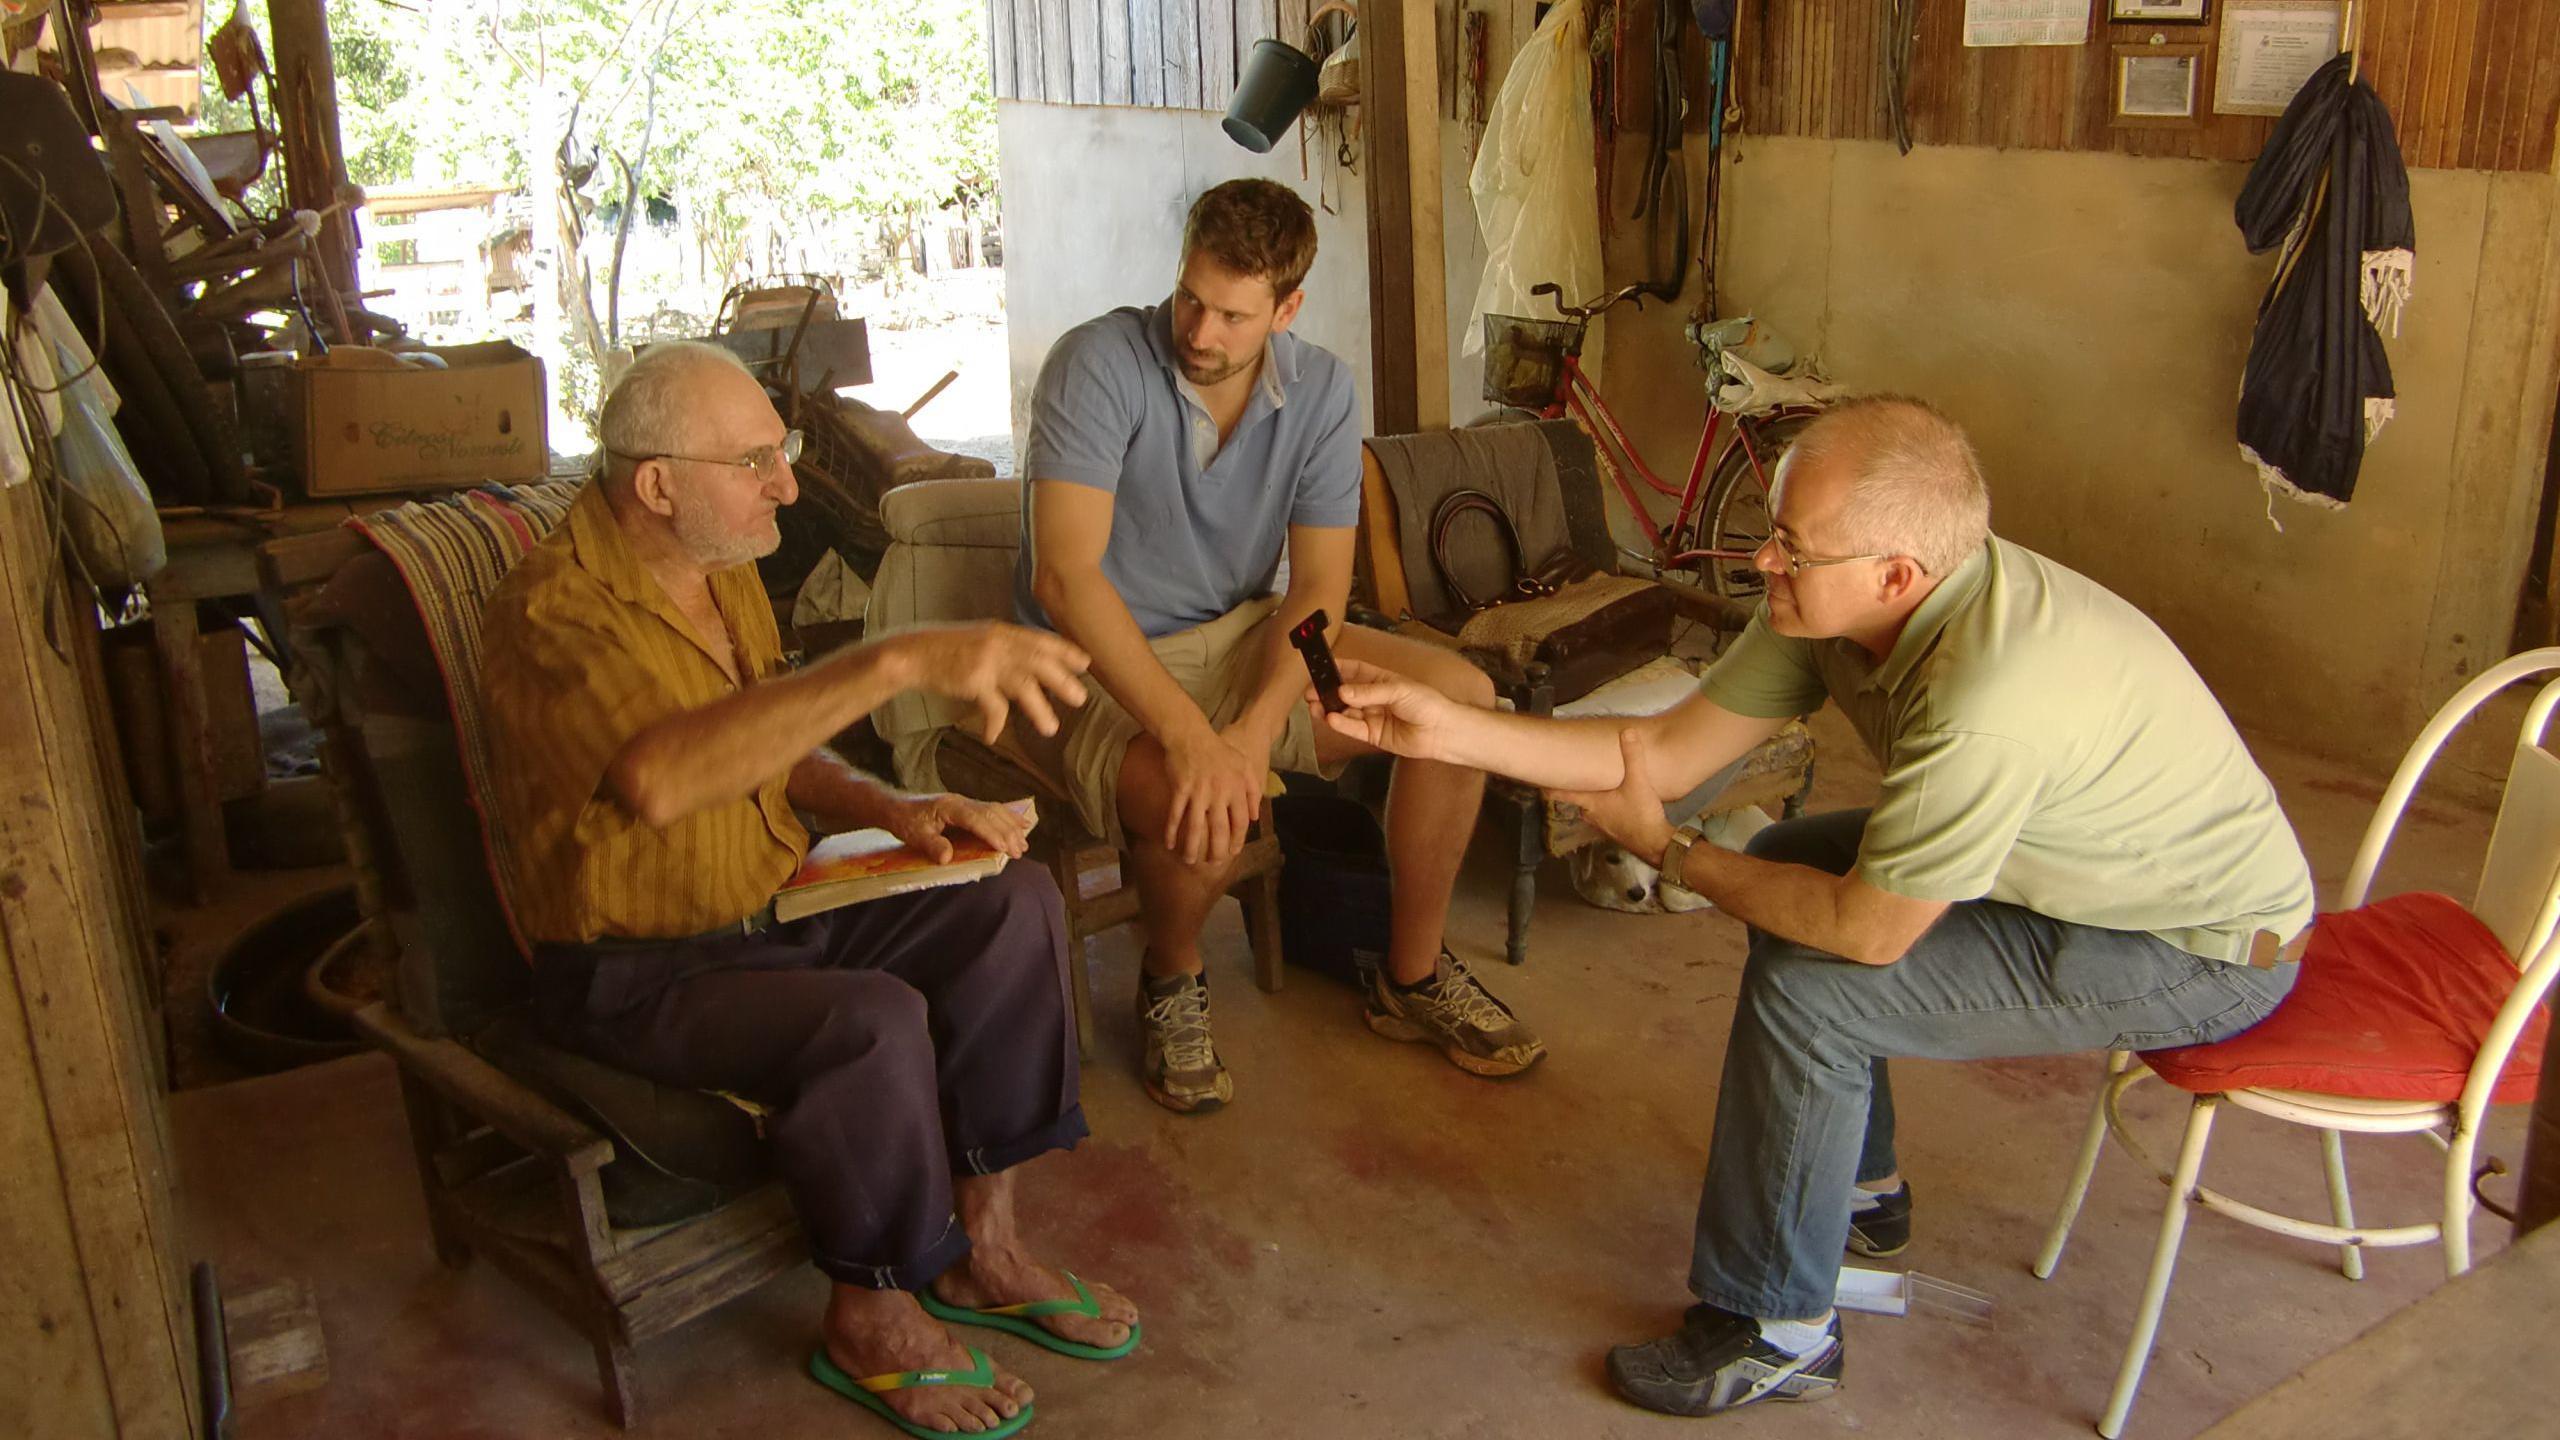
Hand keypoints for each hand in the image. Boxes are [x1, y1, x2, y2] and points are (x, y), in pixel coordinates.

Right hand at [881, 623, 1089, 742]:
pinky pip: (992, 706)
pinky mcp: (973, 680)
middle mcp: (999, 643)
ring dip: (1039, 709)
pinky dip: (995, 723)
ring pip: (1023, 685)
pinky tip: (993, 737)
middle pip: (1039, 661)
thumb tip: (1033, 665)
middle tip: (1081, 699)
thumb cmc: (949, 650)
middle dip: (1062, 680)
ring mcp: (987, 661)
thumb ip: (1007, 649)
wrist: (914, 654)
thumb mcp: (982, 640)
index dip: (1065, 651)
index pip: (1041, 640)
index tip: (1085, 663)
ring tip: (1051, 729)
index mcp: (1003, 632)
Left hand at [883, 793, 1036, 862]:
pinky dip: (1008, 818)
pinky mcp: (967, 807)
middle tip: (1019, 852)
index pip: (975, 818)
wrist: (895, 807)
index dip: (991, 833)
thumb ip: (931, 844)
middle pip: (991, 813)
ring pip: (995, 810)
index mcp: (949, 806)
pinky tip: (1021, 825)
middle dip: (1008, 832)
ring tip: (1024, 844)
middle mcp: (961, 801)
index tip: (1004, 847)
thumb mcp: (913, 835)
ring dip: (1011, 826)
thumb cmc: (904, 820)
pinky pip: (993, 810)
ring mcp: (965, 802)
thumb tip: (947, 857)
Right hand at [1163, 722, 1266, 866]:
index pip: (1241, 822)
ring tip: (1189, 861)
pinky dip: (1172, 830)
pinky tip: (1169, 843)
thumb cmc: (1219, 750)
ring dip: (1192, 847)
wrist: (1191, 735)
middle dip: (1216, 850)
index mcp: (1236, 789)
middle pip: (1219, 829)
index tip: (1233, 852)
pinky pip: (1176, 814)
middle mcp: (1219, 793)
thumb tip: (1255, 817)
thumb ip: (1253, 790)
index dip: (1237, 840)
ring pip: (1196, 827)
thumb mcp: (1244, 765)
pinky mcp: (1180, 789)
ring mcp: (1198, 792)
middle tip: (1212, 863)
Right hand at [1316, 656, 1459, 759]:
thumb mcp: (1397, 690)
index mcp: (1381, 680)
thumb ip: (1368, 692)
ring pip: (1345, 712)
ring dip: (1330, 709)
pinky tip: (1331, 718)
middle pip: (1345, 694)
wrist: (1441, 731)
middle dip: (1327, 693)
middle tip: (1310, 693)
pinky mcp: (1373, 735)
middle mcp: (1374, 698)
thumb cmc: (1426, 703)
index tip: (1320, 667)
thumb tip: (1342, 691)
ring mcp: (1373, 717)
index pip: (1354, 671)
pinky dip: (1341, 724)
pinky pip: (1353, 728)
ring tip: (1315, 707)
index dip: (1338, 669)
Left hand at [1546, 726, 1675, 863]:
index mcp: (1592, 803)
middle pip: (1579, 800)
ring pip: (1592, 809)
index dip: (1550, 789)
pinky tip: (1618, 802)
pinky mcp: (1616, 832)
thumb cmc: (1641, 814)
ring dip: (1593, 799)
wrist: (1656, 845)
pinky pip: (1606, 816)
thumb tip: (1628, 731)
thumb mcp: (1638, 782)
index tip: (1537, 784)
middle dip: (1576, 789)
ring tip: (1597, 787)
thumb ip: (1632, 757)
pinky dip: (1607, 808)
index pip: (1564, 794)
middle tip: (1573, 777)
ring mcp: (1604, 826)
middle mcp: (1593, 816)